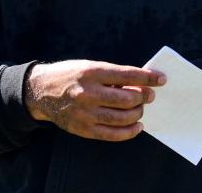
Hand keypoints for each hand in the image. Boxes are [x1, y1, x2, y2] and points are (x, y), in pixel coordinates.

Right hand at [24, 59, 165, 140]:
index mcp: (92, 72)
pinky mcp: (83, 129)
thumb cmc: (70, 75)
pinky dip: (129, 132)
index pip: (128, 75)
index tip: (161, 79)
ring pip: (122, 118)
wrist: (40, 91)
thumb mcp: (90, 66)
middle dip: (143, 97)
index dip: (148, 78)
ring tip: (141, 109)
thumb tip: (141, 83)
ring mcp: (85, 113)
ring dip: (138, 113)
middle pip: (127, 98)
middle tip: (149, 96)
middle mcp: (88, 93)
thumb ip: (113, 75)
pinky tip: (137, 126)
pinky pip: (112, 134)